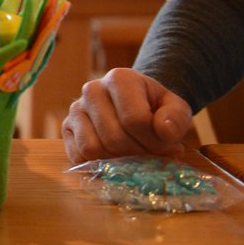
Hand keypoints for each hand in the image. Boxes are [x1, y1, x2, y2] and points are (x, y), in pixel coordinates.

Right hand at [62, 68, 192, 163]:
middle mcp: (92, 89)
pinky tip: (116, 159)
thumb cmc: (154, 108)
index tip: (168, 146)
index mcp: (120, 78)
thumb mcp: (175, 108)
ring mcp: (76, 109)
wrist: (135, 105)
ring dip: (118, 162)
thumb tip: (164, 132)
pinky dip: (98, 165)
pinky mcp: (67, 127)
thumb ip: (176, 118)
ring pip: (93, 149)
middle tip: (153, 155)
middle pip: (114, 138)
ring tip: (135, 156)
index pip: (134, 119)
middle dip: (139, 155)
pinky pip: (78, 156)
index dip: (155, 142)